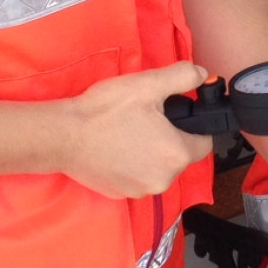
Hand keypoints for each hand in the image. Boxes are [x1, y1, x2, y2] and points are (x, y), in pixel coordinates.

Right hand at [57, 63, 213, 197]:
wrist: (62, 135)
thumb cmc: (105, 111)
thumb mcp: (148, 84)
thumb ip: (182, 77)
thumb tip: (201, 74)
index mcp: (176, 154)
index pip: (205, 143)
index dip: (195, 126)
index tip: (179, 115)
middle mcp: (164, 179)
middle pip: (181, 156)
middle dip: (170, 137)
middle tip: (148, 118)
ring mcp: (141, 190)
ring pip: (159, 167)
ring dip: (151, 152)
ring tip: (130, 131)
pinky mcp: (121, 194)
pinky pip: (138, 177)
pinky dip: (133, 164)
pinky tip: (117, 146)